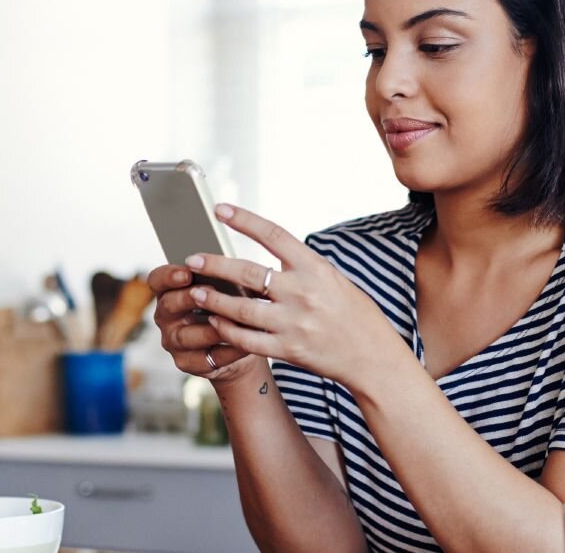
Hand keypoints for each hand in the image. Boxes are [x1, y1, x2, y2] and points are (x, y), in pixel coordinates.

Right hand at [150, 263, 259, 382]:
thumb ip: (223, 278)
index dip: (168, 276)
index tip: (187, 273)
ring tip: (231, 321)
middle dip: (188, 297)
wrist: (243, 342)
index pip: (157, 280)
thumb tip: (232, 269)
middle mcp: (167, 317)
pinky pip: (206, 358)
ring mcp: (174, 342)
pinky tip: (244, 343)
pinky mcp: (188, 363)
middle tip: (210, 291)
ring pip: (185, 335)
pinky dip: (227, 351)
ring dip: (210, 328)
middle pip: (168, 305)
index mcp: (170, 292)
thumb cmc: (231, 308)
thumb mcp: (228, 288)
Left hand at [183, 203, 411, 388]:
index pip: (273, 235)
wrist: (373, 356)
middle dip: (214, 265)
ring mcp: (293, 323)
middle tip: (191, 259)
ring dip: (213, 299)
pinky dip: (226, 330)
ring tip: (196, 291)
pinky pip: (246, 340)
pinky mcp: (287, 350)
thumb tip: (266, 255)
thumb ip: (300, 269)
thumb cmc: (353, 314)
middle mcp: (302, 292)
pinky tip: (215, 322)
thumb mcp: (332, 280)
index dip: (244, 219)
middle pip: (247, 273)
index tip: (219, 209)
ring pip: (240, 309)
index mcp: (315, 268)